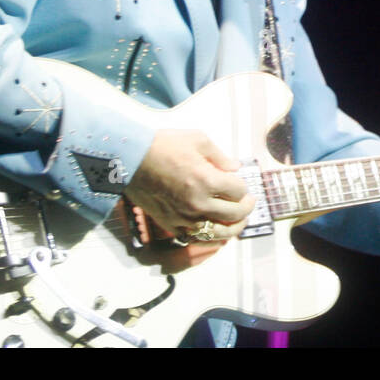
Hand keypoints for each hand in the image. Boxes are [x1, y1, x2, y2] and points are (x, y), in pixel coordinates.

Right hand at [123, 129, 255, 242]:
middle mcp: (198, 203)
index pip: (238, 191)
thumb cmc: (163, 146)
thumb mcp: (197, 140)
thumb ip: (220, 156)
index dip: (243, 186)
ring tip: (240, 221)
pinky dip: (210, 238)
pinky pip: (196, 239)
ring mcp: (184, 217)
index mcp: (206, 180)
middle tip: (249, 202)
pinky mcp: (172, 225)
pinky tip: (217, 232)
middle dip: (246, 208)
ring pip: (219, 233)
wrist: (131, 160)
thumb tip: (234, 168)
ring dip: (234, 228)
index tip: (239, 182)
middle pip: (234, 214)